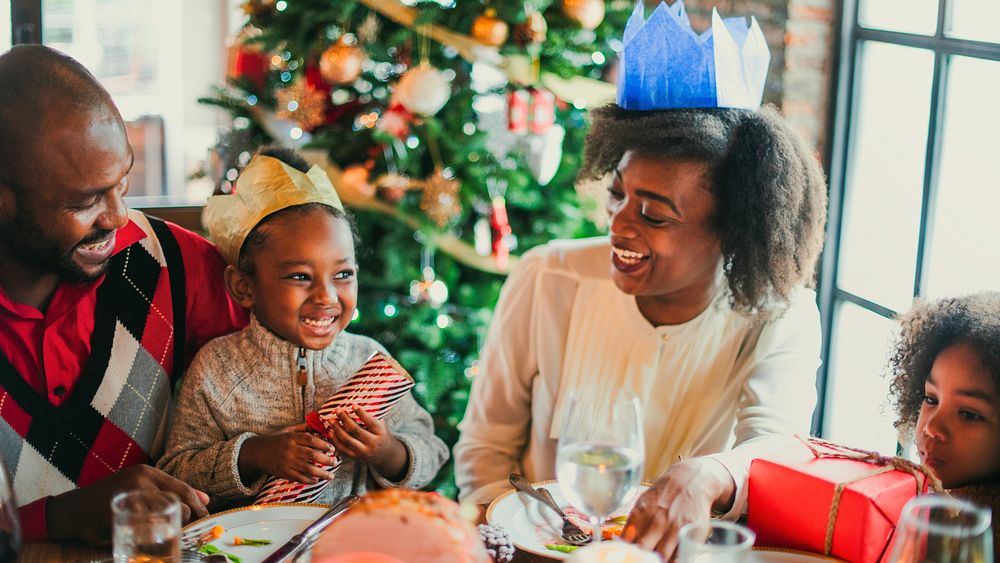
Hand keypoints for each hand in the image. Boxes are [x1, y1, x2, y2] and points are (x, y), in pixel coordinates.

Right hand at [46, 464, 208, 545]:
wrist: (73, 511)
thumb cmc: (111, 499)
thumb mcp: (141, 489)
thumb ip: (170, 492)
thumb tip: (204, 499)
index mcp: (147, 472)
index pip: (182, 488)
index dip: (196, 504)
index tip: (204, 515)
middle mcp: (139, 480)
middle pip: (176, 502)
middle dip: (186, 517)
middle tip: (185, 527)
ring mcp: (129, 496)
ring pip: (163, 515)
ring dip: (170, 528)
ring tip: (169, 533)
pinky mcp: (119, 513)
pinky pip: (145, 527)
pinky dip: (152, 535)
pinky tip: (151, 538)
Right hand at [240, 423, 336, 484]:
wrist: (256, 452)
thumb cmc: (274, 439)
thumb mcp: (287, 430)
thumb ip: (302, 428)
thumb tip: (319, 425)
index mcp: (291, 437)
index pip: (311, 440)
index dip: (324, 444)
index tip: (332, 448)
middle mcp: (290, 450)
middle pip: (312, 455)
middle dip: (327, 460)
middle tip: (335, 462)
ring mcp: (286, 462)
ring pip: (308, 469)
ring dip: (322, 473)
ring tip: (330, 476)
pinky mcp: (283, 472)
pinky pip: (299, 478)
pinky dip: (309, 480)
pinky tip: (317, 480)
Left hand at [328, 406, 407, 479]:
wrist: (385, 454)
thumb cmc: (380, 434)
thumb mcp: (381, 424)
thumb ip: (373, 414)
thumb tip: (361, 397)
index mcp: (380, 433)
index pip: (370, 422)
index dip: (361, 413)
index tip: (353, 405)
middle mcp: (372, 443)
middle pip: (355, 430)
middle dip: (344, 419)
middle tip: (337, 410)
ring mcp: (363, 452)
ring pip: (347, 440)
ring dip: (337, 429)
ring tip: (330, 420)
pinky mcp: (355, 457)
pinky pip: (342, 449)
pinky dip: (335, 440)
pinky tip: (330, 432)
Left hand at [622, 458, 735, 560]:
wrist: (691, 480)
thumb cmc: (663, 495)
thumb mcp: (643, 503)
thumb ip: (633, 523)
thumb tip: (622, 543)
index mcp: (641, 512)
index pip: (627, 540)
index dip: (625, 553)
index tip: (624, 557)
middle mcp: (657, 520)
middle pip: (643, 550)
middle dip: (639, 558)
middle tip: (639, 560)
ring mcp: (675, 527)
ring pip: (662, 556)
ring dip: (656, 561)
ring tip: (652, 562)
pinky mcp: (691, 531)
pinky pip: (680, 554)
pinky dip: (673, 561)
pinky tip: (668, 561)